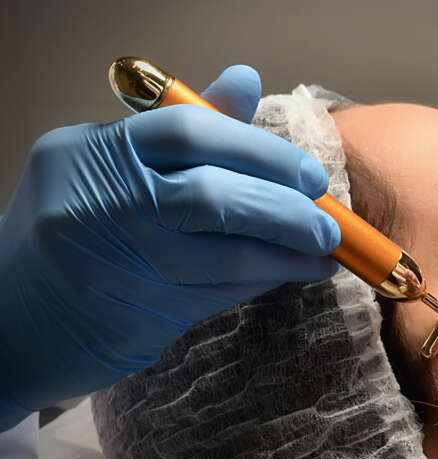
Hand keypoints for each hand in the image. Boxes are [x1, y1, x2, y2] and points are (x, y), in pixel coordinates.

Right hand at [0, 66, 339, 428]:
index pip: (189, 131)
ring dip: (286, 254)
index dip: (262, 151)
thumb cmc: (78, 232)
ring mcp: (112, 264)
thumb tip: (245, 79)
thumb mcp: (113, 170)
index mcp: (90, 153)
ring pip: (224, 254)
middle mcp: (96, 203)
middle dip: (285, 208)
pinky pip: (218, 293)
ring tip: (324, 253)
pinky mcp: (132, 316)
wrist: (13, 321)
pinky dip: (263, 281)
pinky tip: (291, 273)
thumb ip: (186, 132)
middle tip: (328, 222)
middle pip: (213, 195)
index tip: (310, 175)